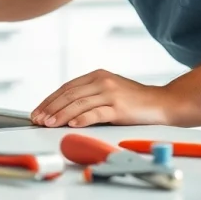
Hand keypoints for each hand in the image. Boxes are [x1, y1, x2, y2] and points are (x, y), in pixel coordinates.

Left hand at [30, 69, 174, 127]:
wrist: (162, 103)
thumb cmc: (134, 101)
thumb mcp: (109, 92)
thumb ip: (89, 96)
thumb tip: (63, 110)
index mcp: (97, 76)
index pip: (66, 88)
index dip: (50, 100)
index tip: (38, 111)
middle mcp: (102, 81)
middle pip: (69, 94)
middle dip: (50, 108)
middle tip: (38, 120)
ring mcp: (111, 93)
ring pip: (78, 103)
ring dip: (60, 114)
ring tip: (48, 124)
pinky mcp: (119, 107)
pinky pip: (96, 112)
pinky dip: (82, 118)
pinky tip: (71, 124)